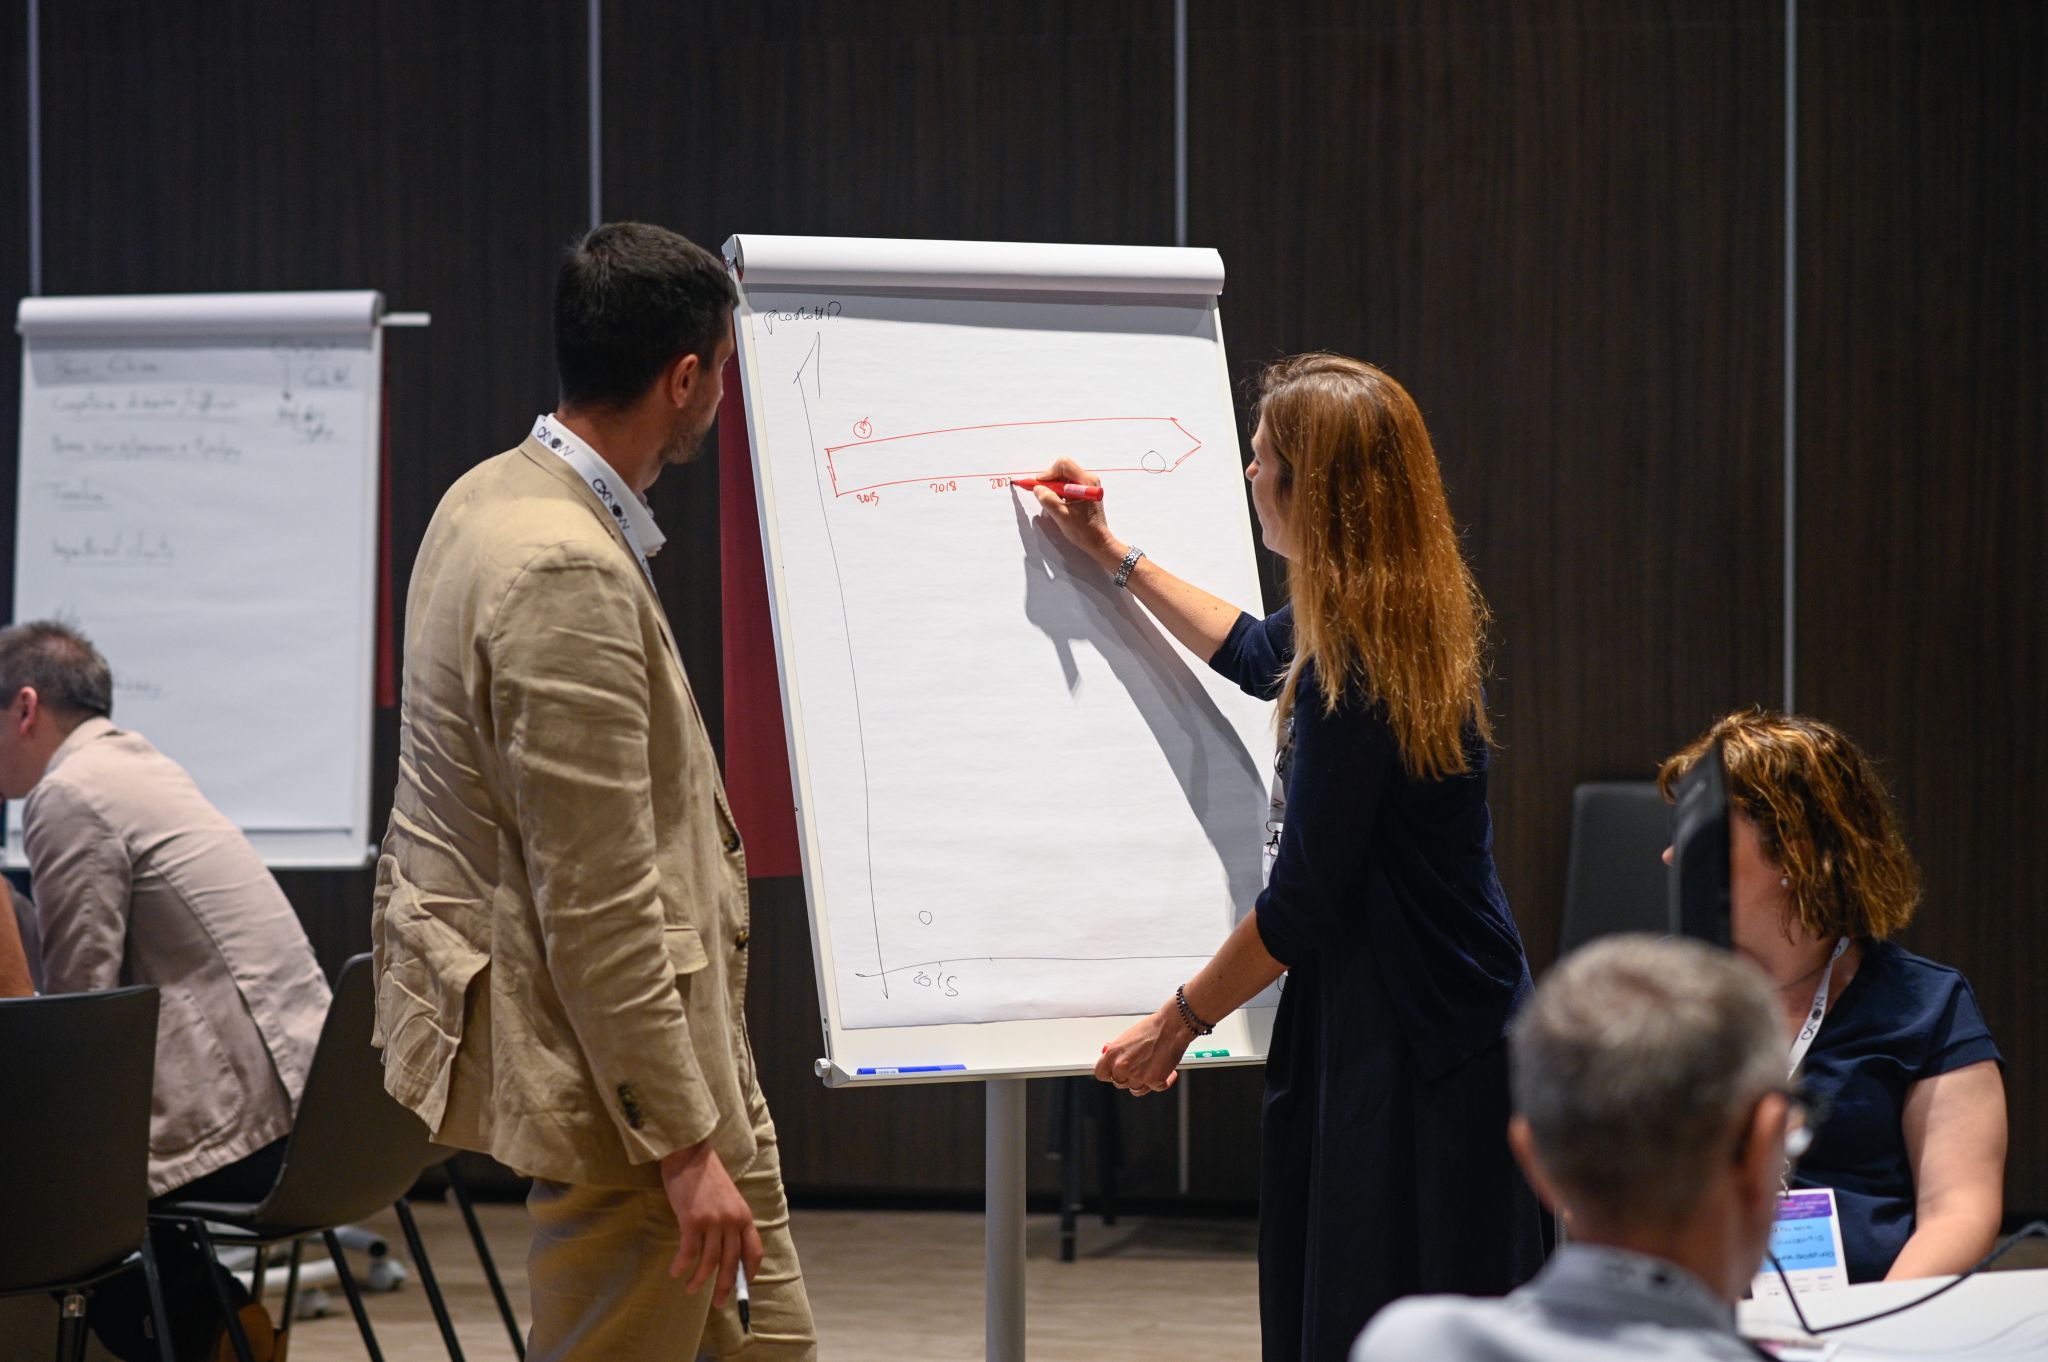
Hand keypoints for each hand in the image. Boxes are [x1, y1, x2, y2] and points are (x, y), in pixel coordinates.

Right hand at [659, 1139, 763, 1305]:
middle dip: (726, 1287)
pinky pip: (689, 1252)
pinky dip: (682, 1265)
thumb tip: (725, 1250)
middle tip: (719, 1305)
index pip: (754, 1252)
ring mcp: (713, 1221)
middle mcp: (732, 1221)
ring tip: (691, 1290)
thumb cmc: (706, 1175)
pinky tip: (676, 1272)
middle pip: (732, 1263)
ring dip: (700, 1281)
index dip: (749, 1273)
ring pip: (710, 1262)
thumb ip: (730, 1221)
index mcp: (744, 1216)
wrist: (689, 1153)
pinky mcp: (692, 1220)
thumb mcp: (728, 1198)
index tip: (742, 1287)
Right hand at [1027, 458, 1123, 571]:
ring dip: (1053, 487)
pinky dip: (1058, 491)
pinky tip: (1058, 503)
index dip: (1047, 473)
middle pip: (1063, 469)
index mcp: (1086, 483)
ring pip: (1063, 476)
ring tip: (1052, 502)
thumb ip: (1048, 499)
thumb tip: (1037, 488)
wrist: (1097, 541)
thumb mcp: (1061, 515)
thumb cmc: (1083, 531)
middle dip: (1049, 480)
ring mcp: (1087, 485)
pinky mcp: (1084, 490)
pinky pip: (1067, 483)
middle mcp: (1088, 479)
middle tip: (1041, 494)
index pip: (1063, 465)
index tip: (1038, 485)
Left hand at [1095, 1000, 1194, 1095]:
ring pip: (1135, 1089)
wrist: (1172, 1027)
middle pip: (1119, 1082)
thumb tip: (1114, 1062)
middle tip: (1138, 1068)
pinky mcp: (1154, 1081)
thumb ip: (1118, 1053)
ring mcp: (1138, 1076)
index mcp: (1112, 1055)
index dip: (1108, 1074)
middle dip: (1128, 1077)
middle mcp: (1122, 1067)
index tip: (1113, 1073)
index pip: (1100, 1074)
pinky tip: (1166, 1072)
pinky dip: (1163, 1082)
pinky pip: (1155, 1088)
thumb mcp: (1126, 1038)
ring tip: (1152, 1069)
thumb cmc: (1152, 1028)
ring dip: (1143, 1082)